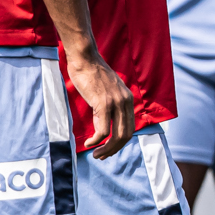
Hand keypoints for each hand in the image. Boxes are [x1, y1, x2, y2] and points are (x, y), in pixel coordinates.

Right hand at [66, 43, 138, 159]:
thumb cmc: (91, 73)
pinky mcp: (103, 104)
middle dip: (114, 149)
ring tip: (96, 154)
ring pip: (116, 136)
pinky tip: (89, 143)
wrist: (84, 58)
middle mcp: (125, 102)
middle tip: (101, 156)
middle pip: (126, 135)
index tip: (107, 149)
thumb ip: (108, 106)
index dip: (119, 142)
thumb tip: (103, 126)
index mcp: (128, 99)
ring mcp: (115, 103)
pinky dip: (96, 140)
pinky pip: (103, 130)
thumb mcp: (106, 91)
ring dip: (106, 149)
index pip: (130, 128)